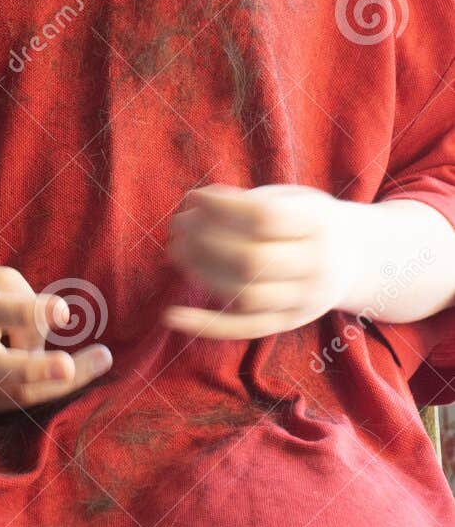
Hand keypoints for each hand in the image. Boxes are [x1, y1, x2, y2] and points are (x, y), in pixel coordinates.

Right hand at [0, 264, 111, 413]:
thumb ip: (25, 301)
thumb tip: (54, 336)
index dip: (29, 312)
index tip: (63, 310)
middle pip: (0, 369)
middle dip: (35, 371)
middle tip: (68, 367)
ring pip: (19, 394)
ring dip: (61, 381)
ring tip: (102, 357)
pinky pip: (18, 401)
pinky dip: (47, 386)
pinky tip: (73, 369)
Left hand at [162, 183, 363, 338]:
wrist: (355, 259)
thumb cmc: (308, 220)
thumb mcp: (293, 198)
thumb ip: (251, 201)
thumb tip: (196, 207)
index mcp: (318, 223)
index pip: (263, 217)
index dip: (221, 207)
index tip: (193, 197)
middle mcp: (317, 266)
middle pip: (252, 259)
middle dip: (204, 241)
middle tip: (178, 226)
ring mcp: (304, 300)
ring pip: (245, 295)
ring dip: (201, 274)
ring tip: (176, 251)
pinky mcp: (286, 324)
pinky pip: (244, 329)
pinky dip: (206, 325)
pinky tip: (172, 316)